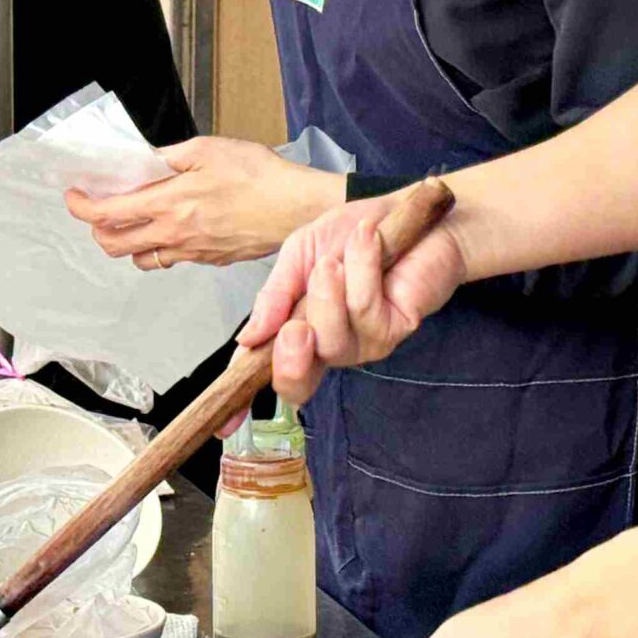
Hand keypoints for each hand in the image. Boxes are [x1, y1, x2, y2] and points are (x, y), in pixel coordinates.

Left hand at [65, 138, 341, 271]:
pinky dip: (161, 248)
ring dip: (129, 243)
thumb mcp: (209, 149)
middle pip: (116, 246)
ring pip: (142, 259)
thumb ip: (171, 156)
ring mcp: (191, 252)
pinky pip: (172, 260)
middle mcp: (174, 234)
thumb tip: (149, 161)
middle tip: (101, 211)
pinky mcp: (209, 260)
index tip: (74, 197)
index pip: (109, 214)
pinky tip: (173, 228)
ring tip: (136, 222)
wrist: (296, 209)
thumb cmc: (258, 175)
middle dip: (98, 231)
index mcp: (169, 203)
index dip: (82, 208)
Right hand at [237, 189, 469, 405]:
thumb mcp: (301, 253)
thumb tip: (247, 339)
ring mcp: (362, 343)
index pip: (266, 373)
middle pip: (298, 381)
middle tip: (295, 325)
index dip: (243, 402)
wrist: (414, 213)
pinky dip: (362, 268)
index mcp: (300, 332)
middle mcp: (329, 347)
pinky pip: (365, 309)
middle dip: (290, 356)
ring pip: (331, 339)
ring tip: (337, 258)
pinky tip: (368, 242)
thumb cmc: (356, 235)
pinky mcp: (395, 329)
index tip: (223, 424)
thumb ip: (275, 295)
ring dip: (328, 291)